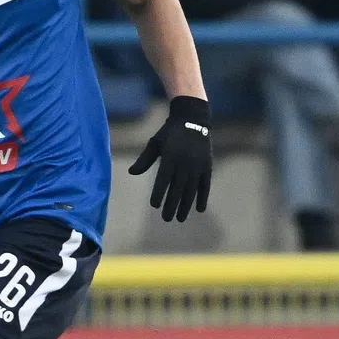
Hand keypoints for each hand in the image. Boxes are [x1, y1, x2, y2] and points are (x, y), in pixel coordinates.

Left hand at [128, 95, 211, 221]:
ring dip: (186, 206)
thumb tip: (131, 173)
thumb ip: (144, 159)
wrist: (192, 119)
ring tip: (180, 218)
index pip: (163, 180)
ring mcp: (197, 165)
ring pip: (191, 190)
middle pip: (177, 189)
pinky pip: (205, 185)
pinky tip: (199, 209)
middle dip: (171, 205)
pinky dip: (203, 197)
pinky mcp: (207, 166)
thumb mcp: (155, 143)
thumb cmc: (170, 133)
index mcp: (170, 157)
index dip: (159, 194)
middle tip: (166, 218)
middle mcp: (184, 163)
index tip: (154, 205)